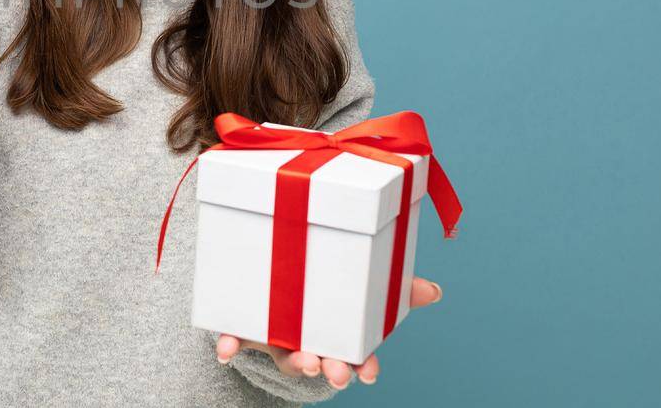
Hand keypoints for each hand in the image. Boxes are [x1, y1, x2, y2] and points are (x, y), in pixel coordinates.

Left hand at [214, 276, 443, 388]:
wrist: (269, 288)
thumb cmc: (322, 293)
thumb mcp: (359, 290)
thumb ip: (395, 290)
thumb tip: (434, 290)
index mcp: (336, 336)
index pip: (355, 357)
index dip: (363, 367)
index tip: (369, 372)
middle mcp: (307, 342)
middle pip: (322, 362)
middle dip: (331, 370)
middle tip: (337, 372)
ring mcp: (276, 338)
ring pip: (285, 357)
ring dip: (295, 362)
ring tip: (304, 361)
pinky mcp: (246, 328)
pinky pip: (236, 339)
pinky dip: (230, 346)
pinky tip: (226, 352)